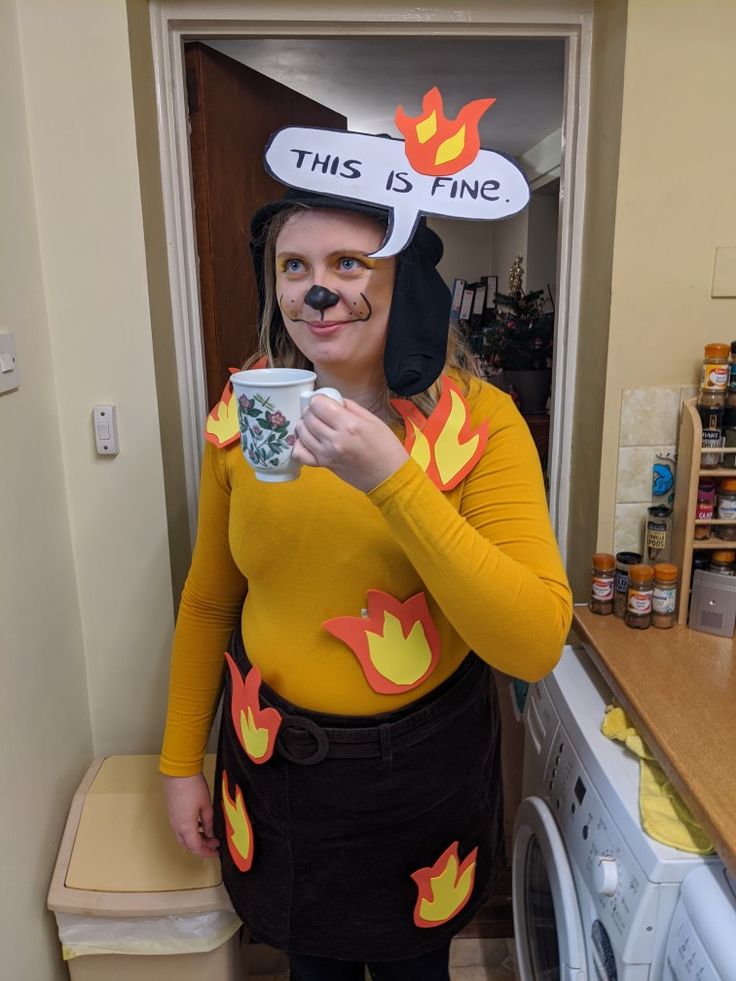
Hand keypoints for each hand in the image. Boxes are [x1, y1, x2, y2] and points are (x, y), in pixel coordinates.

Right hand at [162, 773, 219, 858]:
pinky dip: (190, 832)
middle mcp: (177, 826)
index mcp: (186, 827)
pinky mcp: (172, 813)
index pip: (196, 847)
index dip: (207, 852)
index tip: (215, 852)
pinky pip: (180, 829)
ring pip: (183, 837)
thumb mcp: (206, 805)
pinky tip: (199, 825)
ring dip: (195, 840)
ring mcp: (173, 819)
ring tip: (208, 835)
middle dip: (201, 847)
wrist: (178, 772)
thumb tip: (209, 833)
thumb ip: (208, 822)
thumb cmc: (192, 786)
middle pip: (188, 845)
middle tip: (213, 844)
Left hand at [292, 396, 408, 492]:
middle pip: (308, 417)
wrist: (388, 476)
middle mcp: (335, 439)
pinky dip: (300, 445)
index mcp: (349, 425)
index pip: (318, 404)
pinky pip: (300, 454)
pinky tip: (308, 440)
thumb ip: (350, 407)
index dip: (319, 399)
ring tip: (315, 424)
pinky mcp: (323, 465)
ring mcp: (326, 454)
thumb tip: (333, 400)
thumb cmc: (386, 448)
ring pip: (302, 432)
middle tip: (320, 411)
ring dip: (305, 424)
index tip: (325, 401)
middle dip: (311, 410)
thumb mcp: (373, 420)